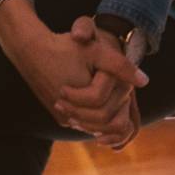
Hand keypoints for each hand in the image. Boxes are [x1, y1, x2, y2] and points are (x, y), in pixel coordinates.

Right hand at [0, 1, 143, 148]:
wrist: (29, 49)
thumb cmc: (63, 47)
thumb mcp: (96, 51)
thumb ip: (121, 66)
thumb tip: (144, 81)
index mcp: (83, 99)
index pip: (112, 107)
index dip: (120, 91)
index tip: (117, 77)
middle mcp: (71, 115)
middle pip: (107, 122)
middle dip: (116, 106)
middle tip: (116, 87)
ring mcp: (64, 119)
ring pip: (97, 128)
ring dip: (108, 114)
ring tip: (109, 92)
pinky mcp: (60, 118)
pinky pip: (85, 124)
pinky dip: (95, 116)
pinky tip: (99, 99)